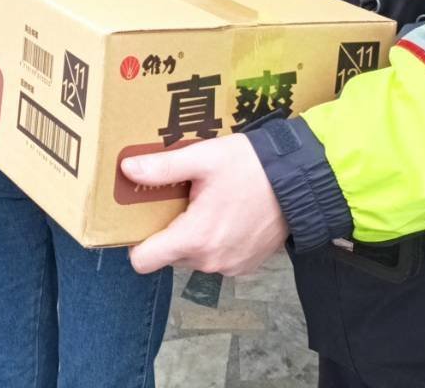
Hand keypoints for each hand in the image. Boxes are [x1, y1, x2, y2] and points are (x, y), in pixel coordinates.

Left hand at [122, 135, 288, 275]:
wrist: (297, 181)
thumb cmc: (249, 167)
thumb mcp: (202, 158)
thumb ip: (162, 168)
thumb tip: (127, 170)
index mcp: (195, 237)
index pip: (144, 262)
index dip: (135, 241)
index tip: (141, 218)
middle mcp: (210, 260)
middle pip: (168, 254)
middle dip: (168, 228)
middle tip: (178, 197)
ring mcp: (230, 266)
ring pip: (192, 256)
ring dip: (192, 233)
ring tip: (204, 201)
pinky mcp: (245, 265)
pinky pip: (215, 257)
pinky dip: (215, 239)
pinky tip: (225, 211)